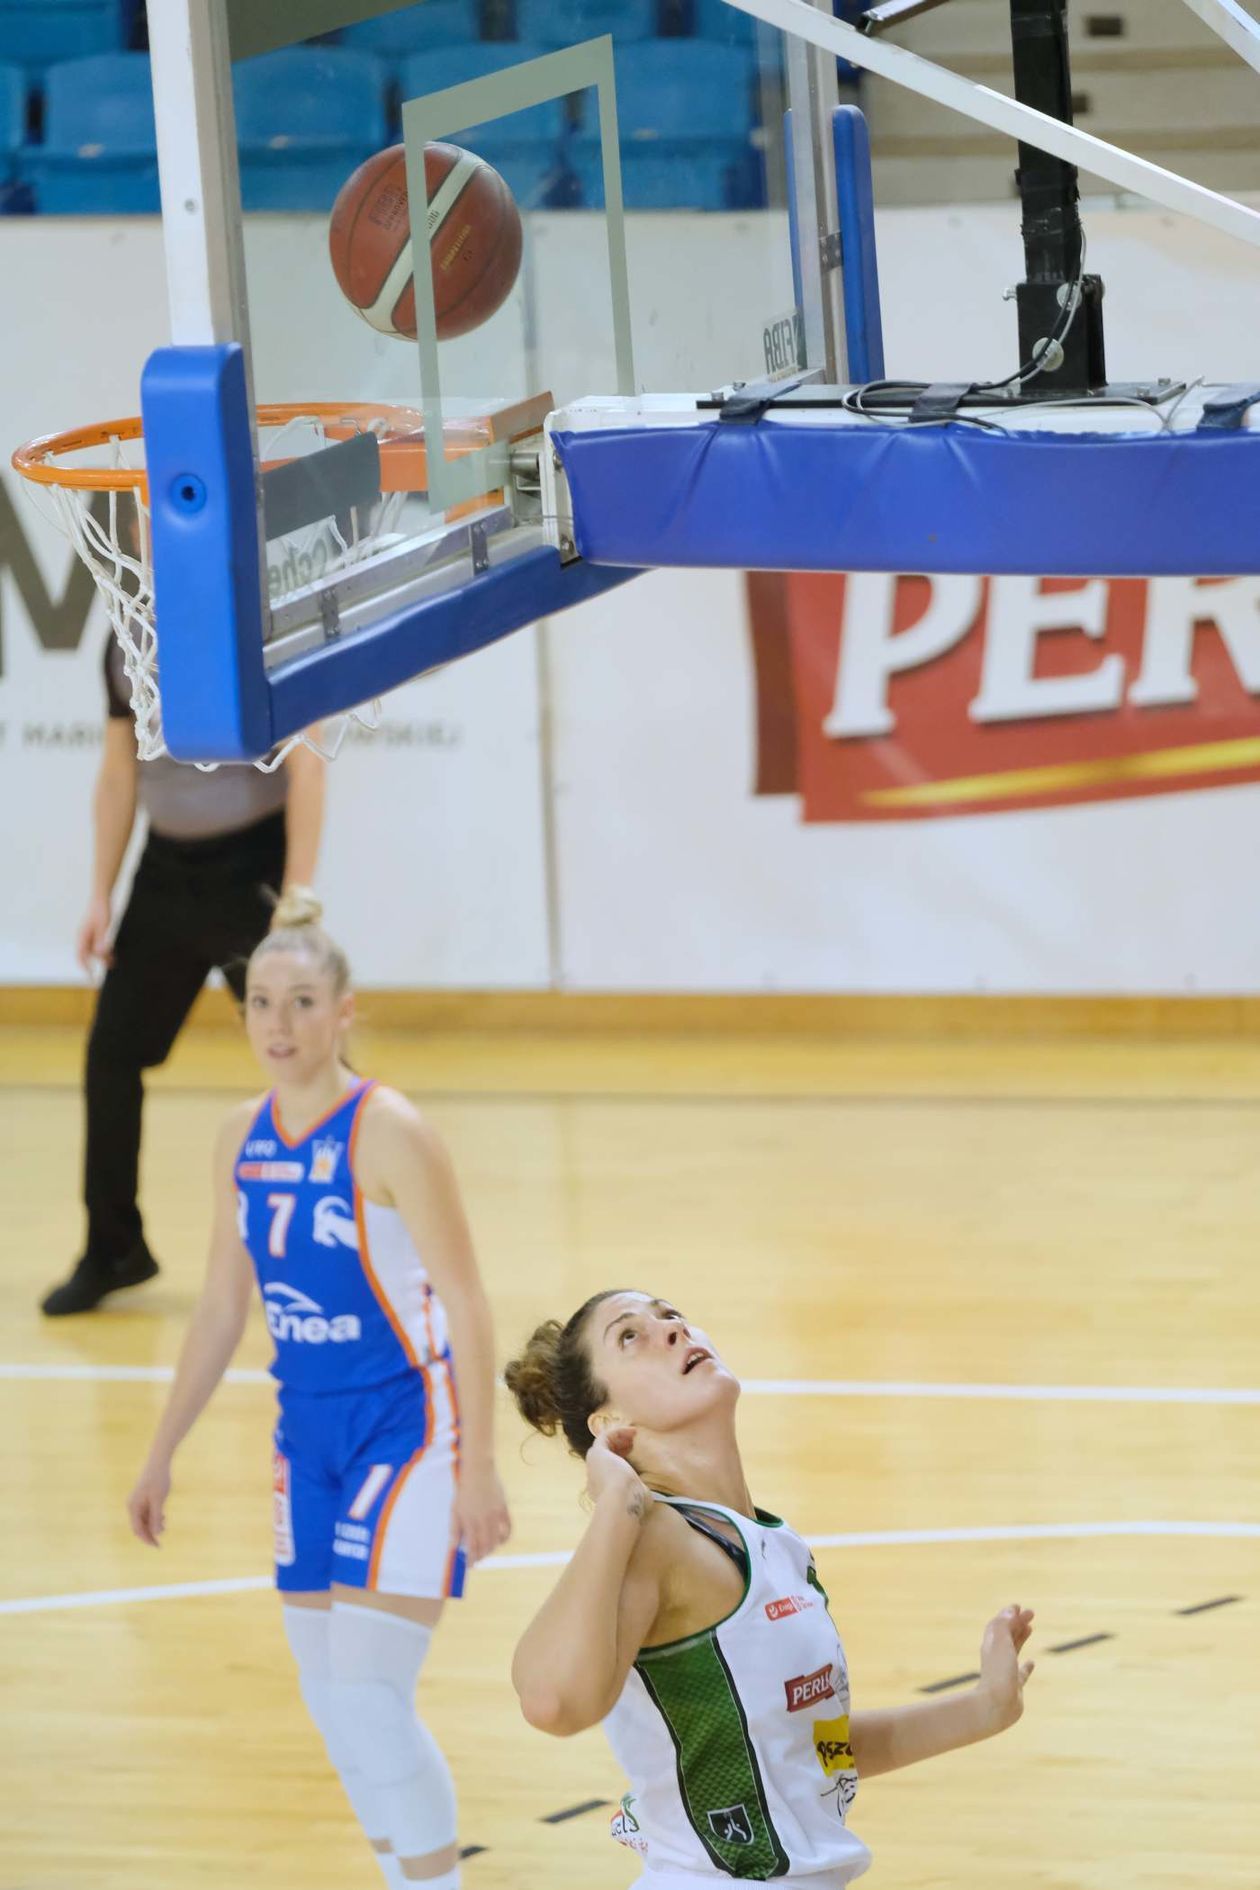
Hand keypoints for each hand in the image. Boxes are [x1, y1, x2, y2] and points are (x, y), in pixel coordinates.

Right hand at [76, 894, 113, 975]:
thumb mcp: (103, 925)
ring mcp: (88, 935)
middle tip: (105, 971)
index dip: (85, 968)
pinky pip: (98, 945)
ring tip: (112, 964)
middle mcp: (83, 937)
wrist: (101, 897)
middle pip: (88, 955)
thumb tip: (100, 954)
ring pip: (94, 951)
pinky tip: (112, 955)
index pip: (81, 956)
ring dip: (102, 957)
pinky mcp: (95, 933)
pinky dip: (104, 951)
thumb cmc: (101, 910)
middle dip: (96, 963)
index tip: (91, 977)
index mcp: (82, 936)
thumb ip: (101, 939)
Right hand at [127, 1458, 171, 1547]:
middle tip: (160, 1543)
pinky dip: (153, 1517)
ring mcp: (137, 1501)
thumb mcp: (159, 1499)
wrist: (158, 1460)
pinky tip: (163, 1517)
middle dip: (149, 1534)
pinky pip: (146, 1512)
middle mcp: (132, 1505)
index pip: (137, 1529)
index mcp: (133, 1507)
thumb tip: (156, 1533)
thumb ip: (156, 1516)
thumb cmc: (158, 1479)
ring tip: (164, 1526)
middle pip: (139, 1526)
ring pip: (143, 1519)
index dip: (146, 1539)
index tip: (157, 1546)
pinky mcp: (143, 1496)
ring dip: (152, 1525)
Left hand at [454, 1460, 510, 1564]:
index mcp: (469, 1521)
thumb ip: (454, 1529)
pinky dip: (505, 1538)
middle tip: (478, 1560)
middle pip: (485, 1545)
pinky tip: (500, 1541)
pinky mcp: (504, 1509)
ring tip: (487, 1552)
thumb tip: (453, 1547)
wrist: (479, 1471)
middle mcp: (483, 1520)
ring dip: (492, 1549)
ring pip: (496, 1540)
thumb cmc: (464, 1490)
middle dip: (482, 1556)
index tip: (470, 1565)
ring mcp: (495, 1515)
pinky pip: (508, 1528)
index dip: (472, 1559)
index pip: (472, 1547)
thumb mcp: (454, 1509)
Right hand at [585, 1426, 649, 1521]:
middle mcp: (594, 1477)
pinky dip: (617, 1431)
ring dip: (618, 1437)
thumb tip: (645, 1492)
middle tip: (632, 1441)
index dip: (619, 1458)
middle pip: (604, 1456)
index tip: (632, 1451)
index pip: (607, 1470)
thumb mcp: (638, 1498)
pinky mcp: (596, 1453)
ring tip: (633, 1434)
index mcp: (602, 1490)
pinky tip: (631, 1431)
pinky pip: (604, 1437)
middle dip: (618, 1446)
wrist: (621, 1501)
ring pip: (603, 1445)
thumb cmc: (632, 1502)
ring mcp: (593, 1465)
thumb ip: (638, 1492)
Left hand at [977, 1604, 1035, 1731]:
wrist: (995, 1705)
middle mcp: (997, 1656)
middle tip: (1031, 1614)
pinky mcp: (1015, 1686)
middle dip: (1017, 1622)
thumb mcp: (1000, 1641)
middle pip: (1007, 1634)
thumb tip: (1011, 1610)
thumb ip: (1004, 1624)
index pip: (999, 1624)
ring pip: (1014, 1650)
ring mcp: (1006, 1671)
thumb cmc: (997, 1671)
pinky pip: (1021, 1673)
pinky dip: (1027, 1666)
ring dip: (1021, 1637)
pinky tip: (1032, 1662)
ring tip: (1030, 1628)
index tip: (1020, 1607)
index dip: (1008, 1614)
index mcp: (991, 1644)